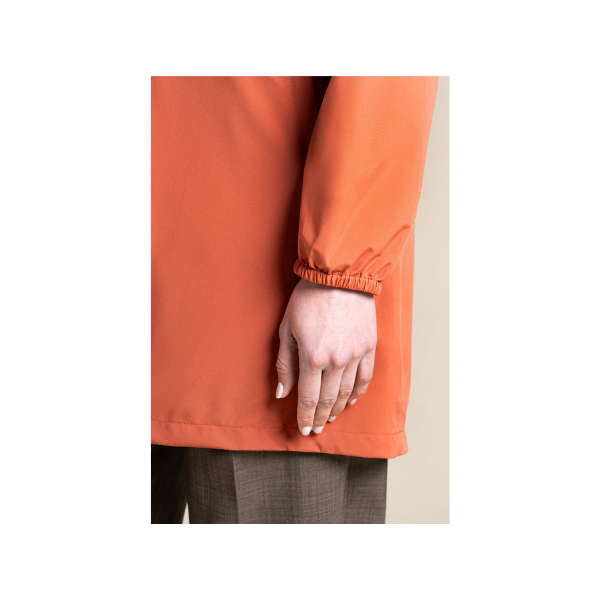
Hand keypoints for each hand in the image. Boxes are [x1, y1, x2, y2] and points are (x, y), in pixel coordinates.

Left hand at [276, 279, 376, 434]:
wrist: (339, 275)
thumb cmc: (308, 298)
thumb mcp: (287, 328)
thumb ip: (285, 364)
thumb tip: (282, 393)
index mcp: (312, 357)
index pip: (308, 398)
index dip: (305, 417)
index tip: (303, 429)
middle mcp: (336, 361)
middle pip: (328, 400)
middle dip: (319, 418)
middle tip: (315, 430)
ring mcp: (355, 354)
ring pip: (347, 392)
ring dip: (338, 409)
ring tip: (330, 419)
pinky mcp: (369, 346)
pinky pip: (365, 377)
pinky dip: (358, 393)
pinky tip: (351, 401)